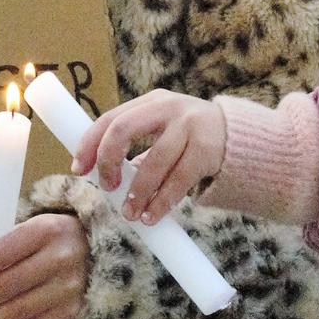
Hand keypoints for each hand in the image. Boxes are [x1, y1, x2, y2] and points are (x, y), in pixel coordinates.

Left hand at [73, 89, 226, 225]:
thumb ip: (136, 145)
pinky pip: (178, 181)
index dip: (89, 144)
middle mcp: (168, 108)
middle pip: (124, 129)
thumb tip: (100, 174)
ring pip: (154, 161)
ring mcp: (190, 126)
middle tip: (107, 188)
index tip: (78, 170)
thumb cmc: (190, 138)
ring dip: (138, 192)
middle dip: (108, 161)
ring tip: (130, 215)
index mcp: (151, 102)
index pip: (111, 118)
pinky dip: (162, 202)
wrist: (241, 138)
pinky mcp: (207, 150)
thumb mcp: (163, 130)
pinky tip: (152, 216)